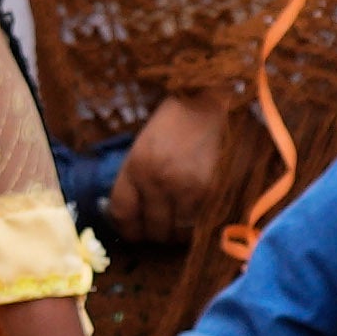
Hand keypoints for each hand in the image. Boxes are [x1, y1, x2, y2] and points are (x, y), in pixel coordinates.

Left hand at [102, 87, 253, 259]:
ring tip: (181, 225)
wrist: (213, 101)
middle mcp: (159, 181)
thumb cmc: (176, 121)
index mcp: (136, 167)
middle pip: (151, 228)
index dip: (127, 229)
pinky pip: (201, 223)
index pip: (122, 213)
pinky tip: (199, 217)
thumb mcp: (144, 146)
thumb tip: (132, 214)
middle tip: (160, 231)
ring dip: (177, 234)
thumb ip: (136, 179)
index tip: (134, 232)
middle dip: (154, 234)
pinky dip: (199, 226)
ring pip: (177, 231)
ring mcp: (188, 187)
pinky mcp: (214, 191)